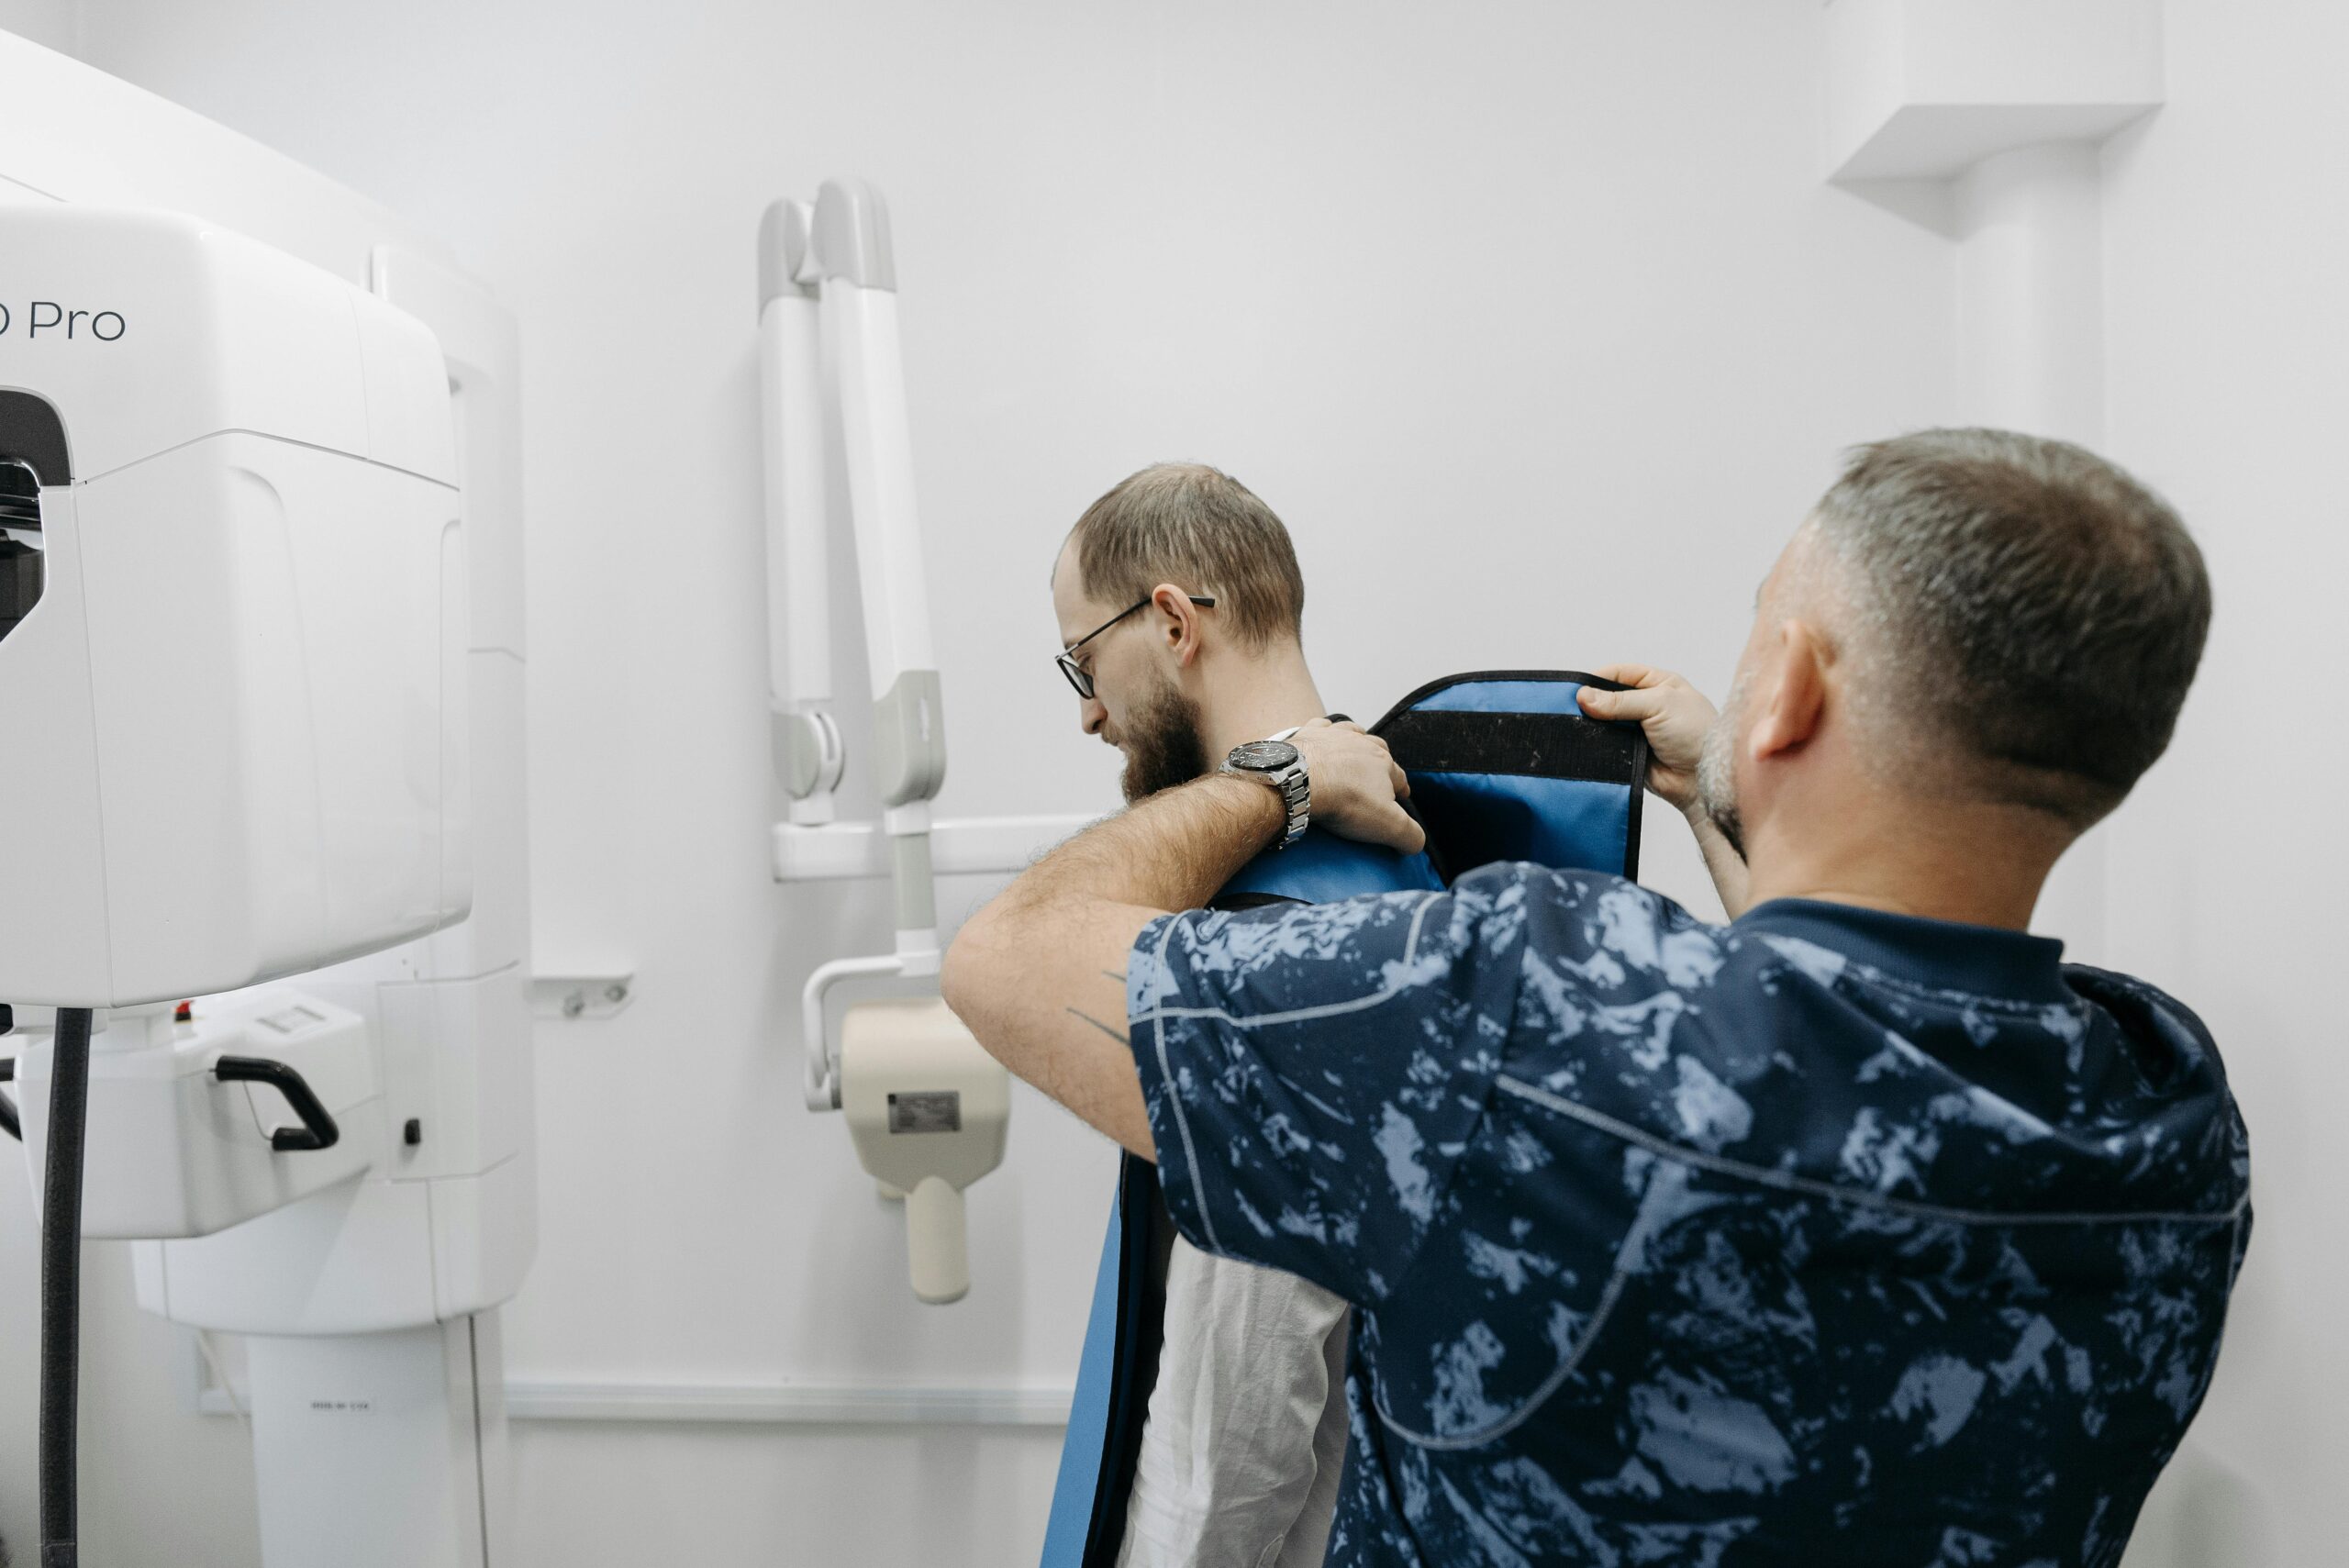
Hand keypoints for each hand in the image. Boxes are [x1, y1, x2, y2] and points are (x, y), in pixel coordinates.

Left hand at [1288, 718, 1424, 854]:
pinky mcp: (1308, 734)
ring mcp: (1334, 736)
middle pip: (1379, 750)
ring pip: (1353, 733)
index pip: (1399, 778)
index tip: (1401, 797)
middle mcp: (1362, 744)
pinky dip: (1324, 731)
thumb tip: (1417, 842)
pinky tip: (1323, 737)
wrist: (1300, 781)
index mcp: (1384, 763)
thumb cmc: (1346, 801)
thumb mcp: (1388, 827)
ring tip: (1355, 754)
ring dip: (1357, 742)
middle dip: (1382, 762)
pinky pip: (1321, 727)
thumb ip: (1410, 836)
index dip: (1401, 790)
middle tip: (1379, 776)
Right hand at [1575, 664, 1719, 814]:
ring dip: (1592, 726)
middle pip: (1608, 698)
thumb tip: (1584, 696)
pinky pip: (1606, 745)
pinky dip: (1596, 745)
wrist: (1702, 779)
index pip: (1620, 673)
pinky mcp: (1629, 753)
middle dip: (1591, 703)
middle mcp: (1646, 705)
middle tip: (1570, 710)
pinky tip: (1583, 745)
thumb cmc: (1694, 733)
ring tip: (1574, 728)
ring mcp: (1637, 730)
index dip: (1597, 679)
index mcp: (1658, 684)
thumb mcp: (1659, 704)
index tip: (1577, 689)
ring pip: (1604, 723)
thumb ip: (1620, 701)